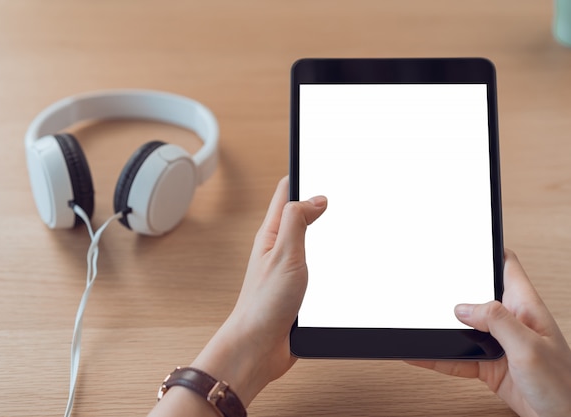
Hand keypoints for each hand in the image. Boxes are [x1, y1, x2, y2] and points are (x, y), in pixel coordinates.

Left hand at [188, 176, 326, 404]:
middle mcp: (280, 246)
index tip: (320, 158)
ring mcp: (289, 267)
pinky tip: (337, 255)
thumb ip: (298, 221)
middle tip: (337, 182)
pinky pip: (315, 262)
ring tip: (338, 211)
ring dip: (323, 225)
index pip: (287, 192)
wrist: (258, 348)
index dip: (303, 172)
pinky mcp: (298, 287)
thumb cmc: (264, 305)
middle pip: (299, 211)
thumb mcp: (285, 254)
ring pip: (309, 237)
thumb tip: (316, 197)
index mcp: (273, 233)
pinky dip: (327, 253)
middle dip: (316, 196)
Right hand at [408, 250, 570, 416]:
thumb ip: (497, 322)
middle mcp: (511, 322)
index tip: (465, 241)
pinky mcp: (489, 366)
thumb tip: (463, 307)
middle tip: (428, 281)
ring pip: (462, 328)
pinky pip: (458, 358)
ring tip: (417, 322)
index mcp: (525, 307)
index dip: (488, 250)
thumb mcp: (529, 348)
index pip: (507, 267)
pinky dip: (438, 357)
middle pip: (476, 295)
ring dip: (441, 326)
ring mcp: (499, 344)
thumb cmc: (564, 386)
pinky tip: (420, 355)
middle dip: (453, 289)